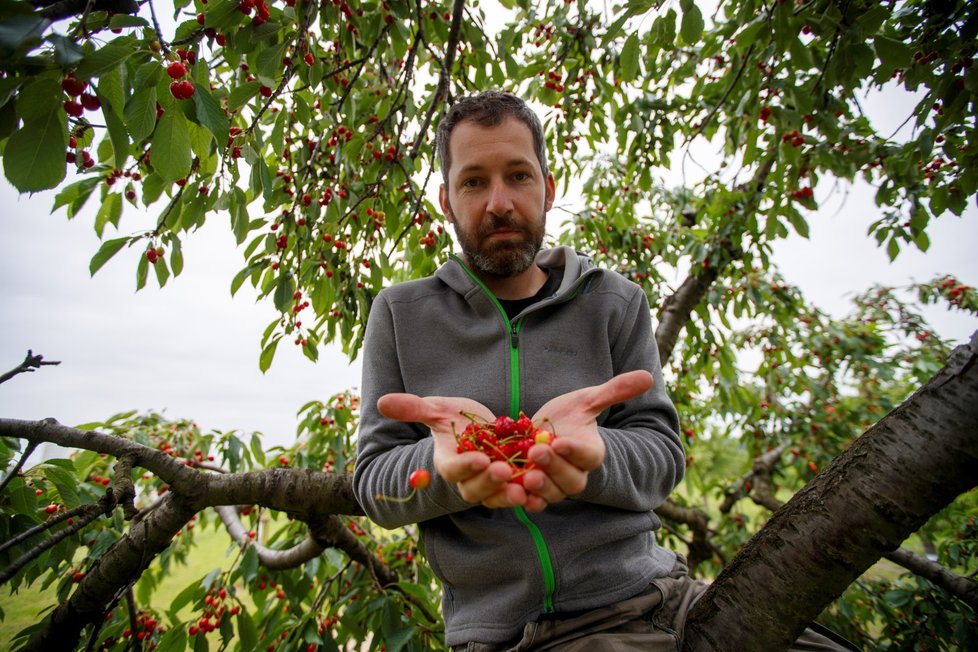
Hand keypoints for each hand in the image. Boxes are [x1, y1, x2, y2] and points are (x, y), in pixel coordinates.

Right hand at [376, 394, 529, 507]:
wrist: (481, 429)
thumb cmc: (457, 419)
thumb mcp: (438, 409)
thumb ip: (413, 408)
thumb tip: (381, 402)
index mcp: (448, 463)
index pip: (453, 469)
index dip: (465, 466)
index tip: (479, 458)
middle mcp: (468, 479)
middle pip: (474, 489)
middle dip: (488, 482)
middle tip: (503, 471)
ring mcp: (490, 485)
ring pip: (496, 497)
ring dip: (509, 495)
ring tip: (524, 489)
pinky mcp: (511, 486)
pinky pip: (518, 496)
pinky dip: (529, 497)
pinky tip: (540, 493)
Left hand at [519, 370, 653, 510]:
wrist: (544, 433)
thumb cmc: (568, 416)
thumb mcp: (587, 401)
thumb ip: (614, 391)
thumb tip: (649, 376)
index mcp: (591, 452)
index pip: (588, 456)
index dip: (574, 451)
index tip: (559, 441)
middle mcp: (576, 473)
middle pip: (571, 479)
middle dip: (554, 467)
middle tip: (536, 452)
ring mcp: (555, 485)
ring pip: (553, 493)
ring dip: (540, 487)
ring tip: (526, 477)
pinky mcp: (535, 492)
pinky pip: (533, 502)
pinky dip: (524, 500)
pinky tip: (514, 493)